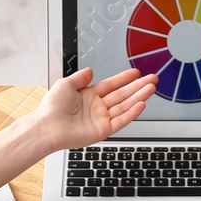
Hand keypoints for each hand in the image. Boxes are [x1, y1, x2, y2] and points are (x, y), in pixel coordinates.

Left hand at [33, 67, 156, 150]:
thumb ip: (80, 77)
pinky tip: (141, 104)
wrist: (48, 126)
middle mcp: (97, 107)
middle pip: (123, 94)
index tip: (136, 72)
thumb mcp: (66, 83)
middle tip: (152, 78)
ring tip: (151, 88)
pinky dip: (132, 113)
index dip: (125, 78)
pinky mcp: (103, 130)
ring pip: (125, 106)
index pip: (112, 85)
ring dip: (139, 97)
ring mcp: (101, 119)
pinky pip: (121, 120)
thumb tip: (90, 70)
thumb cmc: (52, 107)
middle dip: (138, 86)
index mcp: (89, 95)